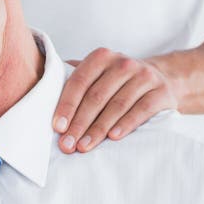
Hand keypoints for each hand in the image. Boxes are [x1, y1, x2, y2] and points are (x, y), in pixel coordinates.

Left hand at [52, 47, 179, 153]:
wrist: (162, 79)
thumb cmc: (118, 81)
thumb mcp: (97, 73)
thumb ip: (73, 78)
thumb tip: (41, 90)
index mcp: (101, 57)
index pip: (79, 81)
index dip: (67, 105)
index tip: (57, 127)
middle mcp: (123, 63)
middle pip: (96, 96)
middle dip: (79, 123)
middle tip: (67, 144)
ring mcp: (144, 76)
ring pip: (117, 105)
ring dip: (98, 129)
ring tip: (84, 146)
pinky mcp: (161, 92)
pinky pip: (141, 110)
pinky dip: (126, 124)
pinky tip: (113, 138)